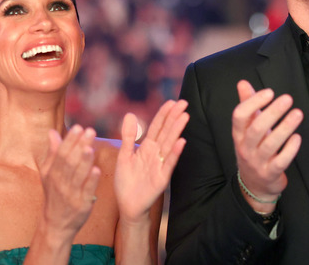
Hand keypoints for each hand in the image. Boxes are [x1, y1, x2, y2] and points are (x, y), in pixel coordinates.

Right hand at [40, 125, 101, 235]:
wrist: (56, 224)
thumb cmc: (54, 195)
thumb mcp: (48, 174)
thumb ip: (52, 153)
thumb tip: (52, 132)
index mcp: (52, 173)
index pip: (60, 153)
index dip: (69, 140)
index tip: (78, 127)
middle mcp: (60, 183)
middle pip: (70, 162)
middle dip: (79, 146)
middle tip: (90, 131)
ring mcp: (70, 194)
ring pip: (77, 175)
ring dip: (84, 161)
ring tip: (91, 147)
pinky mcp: (81, 205)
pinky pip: (86, 191)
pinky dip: (91, 181)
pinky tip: (97, 169)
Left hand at [115, 99, 188, 221]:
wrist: (128, 205)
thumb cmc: (126, 181)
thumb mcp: (124, 156)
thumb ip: (128, 136)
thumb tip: (130, 114)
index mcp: (146, 148)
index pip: (156, 127)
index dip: (163, 114)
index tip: (172, 101)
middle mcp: (155, 154)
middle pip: (166, 132)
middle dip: (174, 117)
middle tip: (184, 102)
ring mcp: (160, 165)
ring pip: (169, 144)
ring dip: (177, 130)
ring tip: (184, 116)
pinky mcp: (162, 178)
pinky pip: (169, 163)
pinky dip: (175, 152)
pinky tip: (182, 141)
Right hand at [233, 80, 302, 211]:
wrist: (255, 185)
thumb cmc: (253, 149)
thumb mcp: (247, 129)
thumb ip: (247, 105)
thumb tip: (242, 83)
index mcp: (238, 134)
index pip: (239, 116)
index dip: (253, 102)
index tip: (270, 92)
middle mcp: (245, 148)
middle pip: (256, 128)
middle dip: (272, 112)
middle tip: (288, 99)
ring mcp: (257, 162)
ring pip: (270, 144)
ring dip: (285, 127)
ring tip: (298, 113)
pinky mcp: (270, 173)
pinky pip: (280, 161)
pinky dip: (290, 149)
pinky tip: (297, 137)